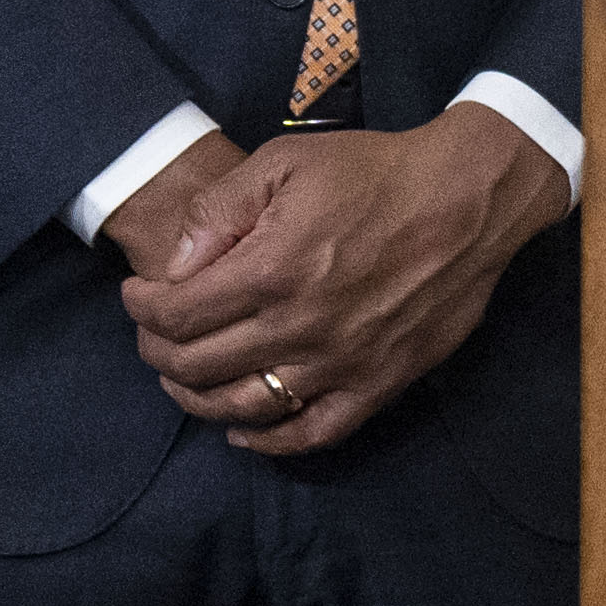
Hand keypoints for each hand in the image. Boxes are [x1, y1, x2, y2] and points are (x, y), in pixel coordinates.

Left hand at [120, 100, 571, 456]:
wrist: (466, 198)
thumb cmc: (375, 173)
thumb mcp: (285, 162)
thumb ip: (219, 210)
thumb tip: (174, 266)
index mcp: (271, 270)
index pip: (176, 316)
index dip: (143, 310)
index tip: (139, 295)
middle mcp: (299, 328)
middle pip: (198, 367)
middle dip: (159, 352)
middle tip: (156, 334)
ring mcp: (339, 364)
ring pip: (243, 409)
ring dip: (198, 400)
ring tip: (186, 379)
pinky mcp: (377, 384)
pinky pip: (311, 434)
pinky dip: (268, 443)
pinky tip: (244, 432)